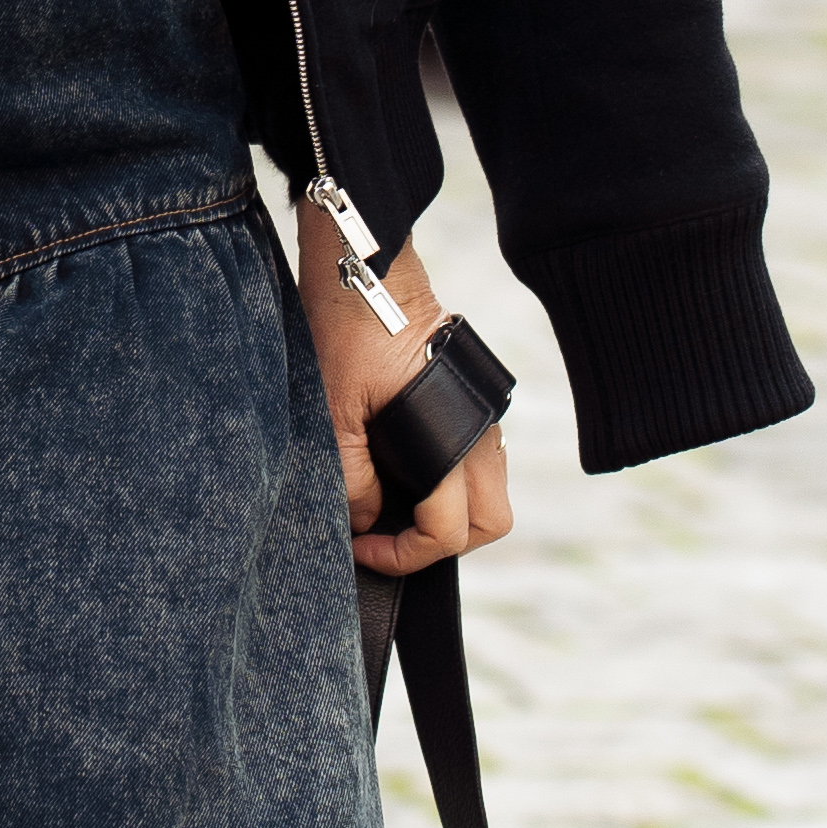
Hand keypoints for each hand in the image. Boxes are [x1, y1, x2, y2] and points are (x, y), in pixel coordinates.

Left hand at [298, 220, 515, 582]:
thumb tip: (368, 520)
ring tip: (392, 506)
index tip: (362, 547)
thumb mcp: (335, 410)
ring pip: (488, 494)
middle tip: (390, 539)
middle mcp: (481, 431)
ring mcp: (483, 417)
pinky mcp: (472, 402)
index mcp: (452, 436)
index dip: (403, 556)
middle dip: (441, 544)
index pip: (449, 531)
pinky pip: (476, 463)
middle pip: (491, 523)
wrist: (368, 271)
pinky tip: (403, 471)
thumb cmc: (349, 332)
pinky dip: (449, 482)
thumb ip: (353, 477)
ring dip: (448, 513)